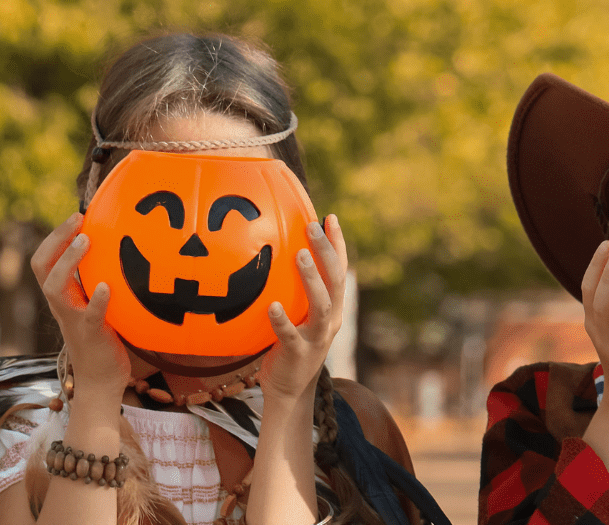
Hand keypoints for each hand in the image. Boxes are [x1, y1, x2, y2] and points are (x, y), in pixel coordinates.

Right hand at [30, 213, 128, 396]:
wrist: (102, 385)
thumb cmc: (104, 344)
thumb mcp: (98, 310)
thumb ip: (98, 287)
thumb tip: (119, 259)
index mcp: (63, 299)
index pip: (45, 262)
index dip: (55, 237)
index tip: (76, 216)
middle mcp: (62, 307)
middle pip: (42, 268)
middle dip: (56, 239)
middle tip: (77, 218)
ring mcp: (74, 321)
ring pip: (55, 288)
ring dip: (68, 262)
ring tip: (86, 241)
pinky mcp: (92, 335)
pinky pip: (90, 316)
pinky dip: (96, 300)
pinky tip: (107, 286)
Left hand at [260, 215, 350, 401]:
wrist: (288, 392)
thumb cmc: (286, 347)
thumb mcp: (294, 316)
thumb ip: (290, 292)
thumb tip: (268, 258)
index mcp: (332, 309)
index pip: (340, 270)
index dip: (338, 244)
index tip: (330, 217)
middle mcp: (331, 320)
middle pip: (336, 281)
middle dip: (327, 251)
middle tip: (312, 225)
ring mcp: (317, 338)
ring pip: (321, 305)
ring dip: (312, 279)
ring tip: (300, 255)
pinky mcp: (298, 354)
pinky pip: (291, 335)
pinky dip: (283, 320)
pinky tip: (272, 306)